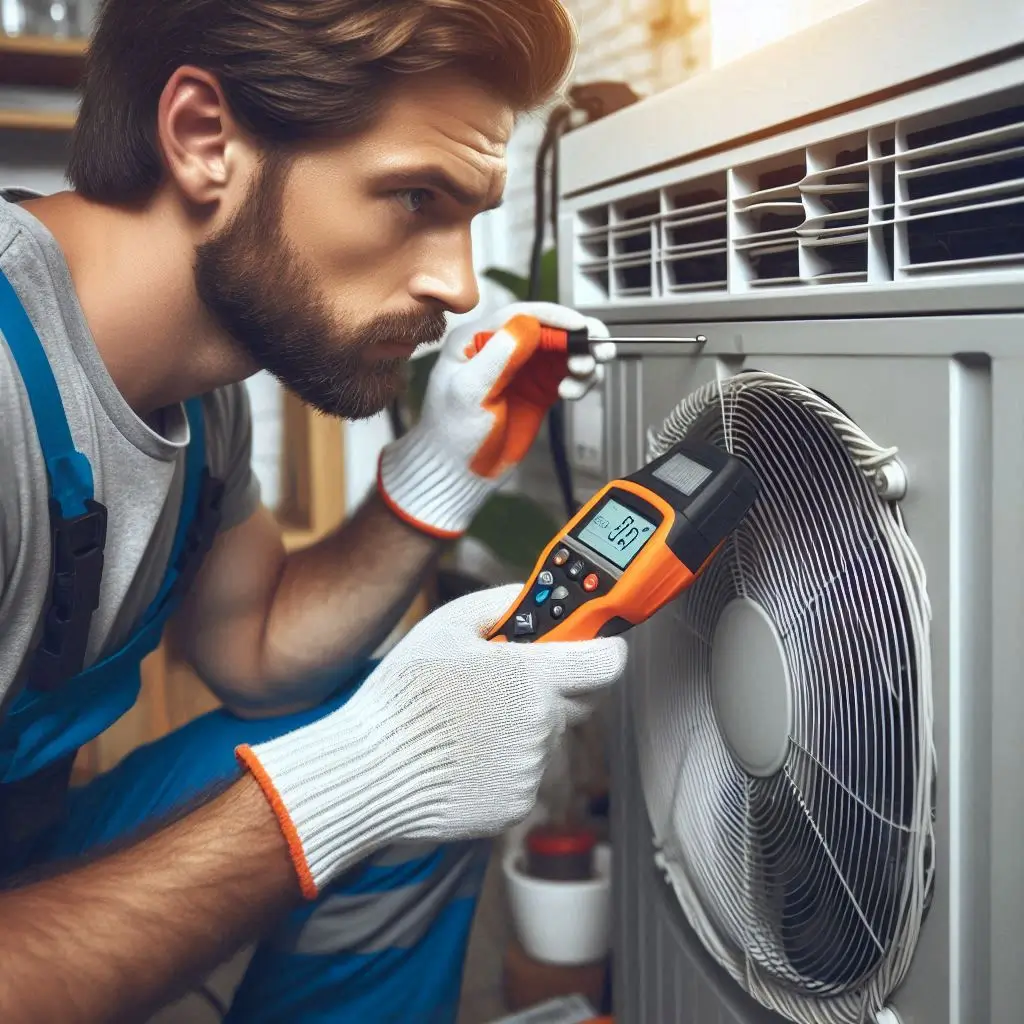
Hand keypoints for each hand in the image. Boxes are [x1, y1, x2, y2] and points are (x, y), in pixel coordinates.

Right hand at [237, 584, 627, 897]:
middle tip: (501, 684)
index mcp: (532, 675)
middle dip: (550, 689)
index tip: (589, 647)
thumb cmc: (406, 694)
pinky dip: (502, 765)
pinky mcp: (517, 804)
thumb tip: (533, 596)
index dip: (602, 650)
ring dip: (520, 728)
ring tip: (467, 724)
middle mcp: (542, 724)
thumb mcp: (446, 625)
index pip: (608, 661)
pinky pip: (525, 775)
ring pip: (545, 739)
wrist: (373, 770)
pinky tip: (463, 755)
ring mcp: (531, 769)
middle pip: (576, 701)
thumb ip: (500, 602)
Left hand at [378, 302, 614, 536]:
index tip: (580, 327)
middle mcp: (503, 347)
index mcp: (477, 339)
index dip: (556, 317)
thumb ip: (499, 356)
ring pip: (565, 351)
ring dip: (582, 360)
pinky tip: (571, 392)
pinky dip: (580, 379)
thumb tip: (528, 323)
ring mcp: (524, 368)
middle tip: (598, 351)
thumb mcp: (470, 391)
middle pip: (551, 328)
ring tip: (581, 377)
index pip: (522, 315)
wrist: (459, 472)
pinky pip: (568, 373)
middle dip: (579, 337)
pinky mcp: (539, 389)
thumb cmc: (452, 433)